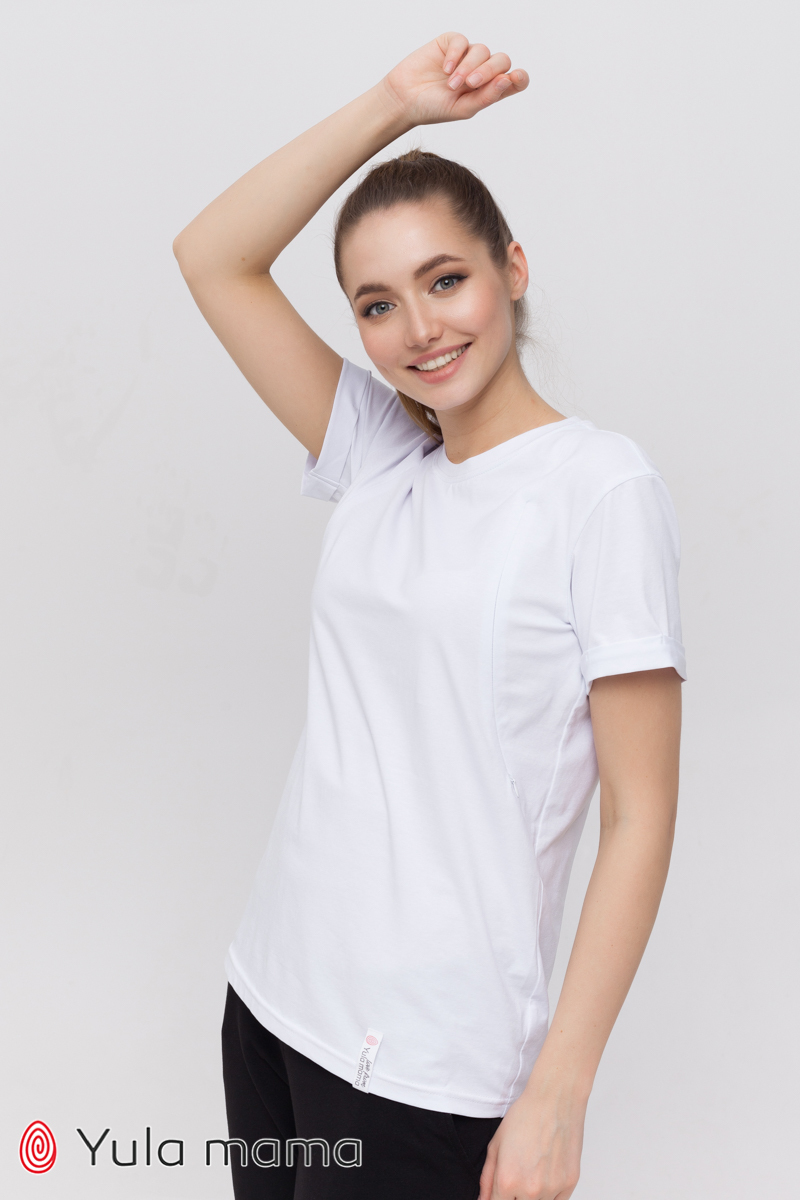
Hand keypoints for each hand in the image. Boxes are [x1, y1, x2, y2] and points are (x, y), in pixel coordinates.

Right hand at [381, 32, 527, 127]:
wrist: (404, 99)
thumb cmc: (433, 109)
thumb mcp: (463, 109)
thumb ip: (487, 97)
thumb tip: (508, 79)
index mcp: (488, 90)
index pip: (514, 80)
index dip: (519, 78)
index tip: (516, 77)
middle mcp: (481, 71)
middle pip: (502, 61)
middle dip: (489, 71)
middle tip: (471, 84)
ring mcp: (466, 56)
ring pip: (483, 50)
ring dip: (468, 67)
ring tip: (451, 84)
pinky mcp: (451, 43)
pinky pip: (463, 41)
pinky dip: (456, 54)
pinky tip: (445, 69)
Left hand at [478, 1080, 584, 1199]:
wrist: (554, 1100)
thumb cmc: (525, 1116)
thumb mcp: (496, 1144)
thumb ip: (487, 1178)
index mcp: (507, 1180)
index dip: (496, 1198)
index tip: (501, 1191)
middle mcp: (530, 1190)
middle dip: (514, 1196)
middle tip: (517, 1176)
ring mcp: (552, 1189)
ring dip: (532, 1196)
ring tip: (532, 1170)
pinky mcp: (569, 1184)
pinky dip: (550, 1194)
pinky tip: (546, 1175)